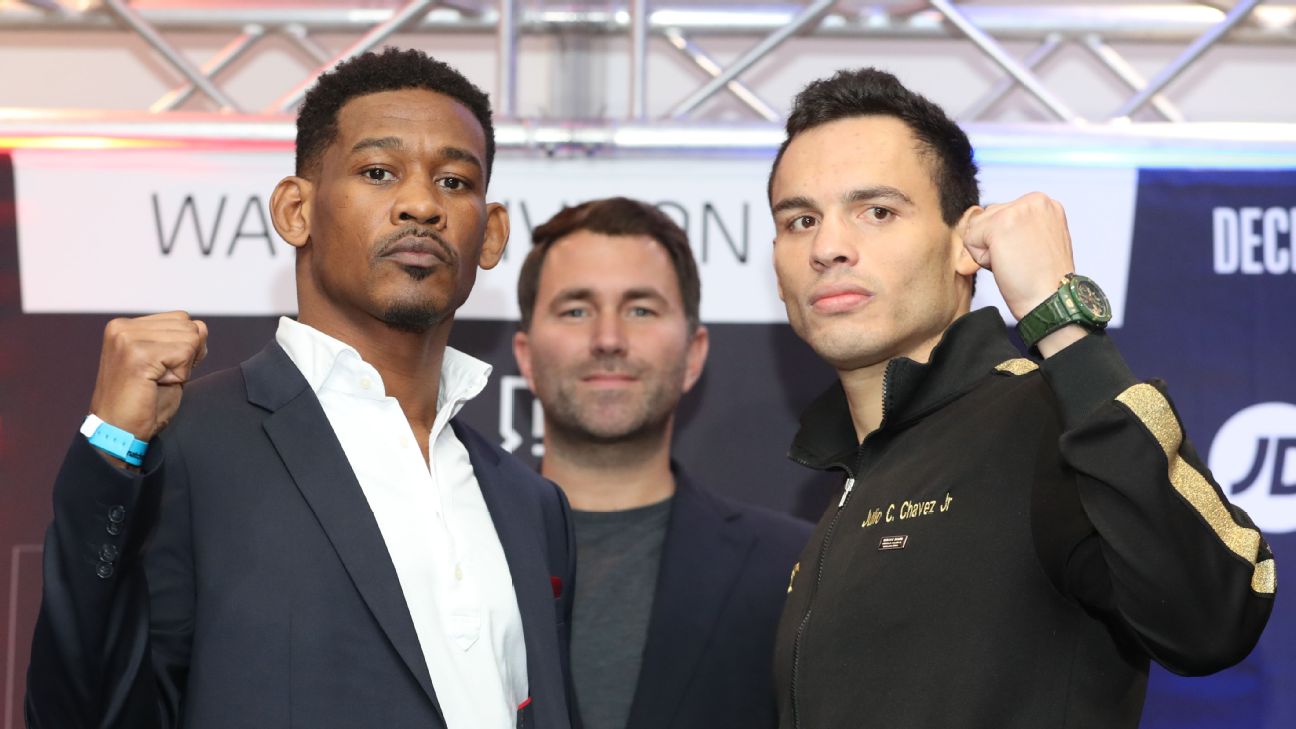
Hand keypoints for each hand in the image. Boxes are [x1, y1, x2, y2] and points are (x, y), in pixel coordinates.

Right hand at [88, 312, 207, 443]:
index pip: (181, 319)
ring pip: (190, 338)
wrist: (118, 432)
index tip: (162, 370)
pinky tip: (157, 384)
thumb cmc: (143, 404)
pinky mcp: (137, 354)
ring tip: (156, 381)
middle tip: (159, 379)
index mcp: (126, 326)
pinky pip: (185, 353)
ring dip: (182, 366)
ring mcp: (127, 338)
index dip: (184, 347)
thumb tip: (202, 326)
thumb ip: (185, 342)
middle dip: (185, 356)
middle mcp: (123, 327)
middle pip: (189, 326)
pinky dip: (180, 374)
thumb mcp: (169, 365)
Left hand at [959, 192, 1075, 319]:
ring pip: (977, 227)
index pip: (1002, 213)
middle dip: (996, 244)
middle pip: (987, 217)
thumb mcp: (1034, 240)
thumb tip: (970, 217)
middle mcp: (1035, 199)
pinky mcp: (1000, 223)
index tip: (1029, 256)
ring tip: (1016, 263)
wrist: (1052, 300)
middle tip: (1023, 262)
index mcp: (1044, 203)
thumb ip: (1014, 226)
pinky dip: (982, 259)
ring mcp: (1018, 209)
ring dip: (989, 251)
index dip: (1006, 241)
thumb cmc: (1042, 280)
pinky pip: (970, 240)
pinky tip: (1006, 265)